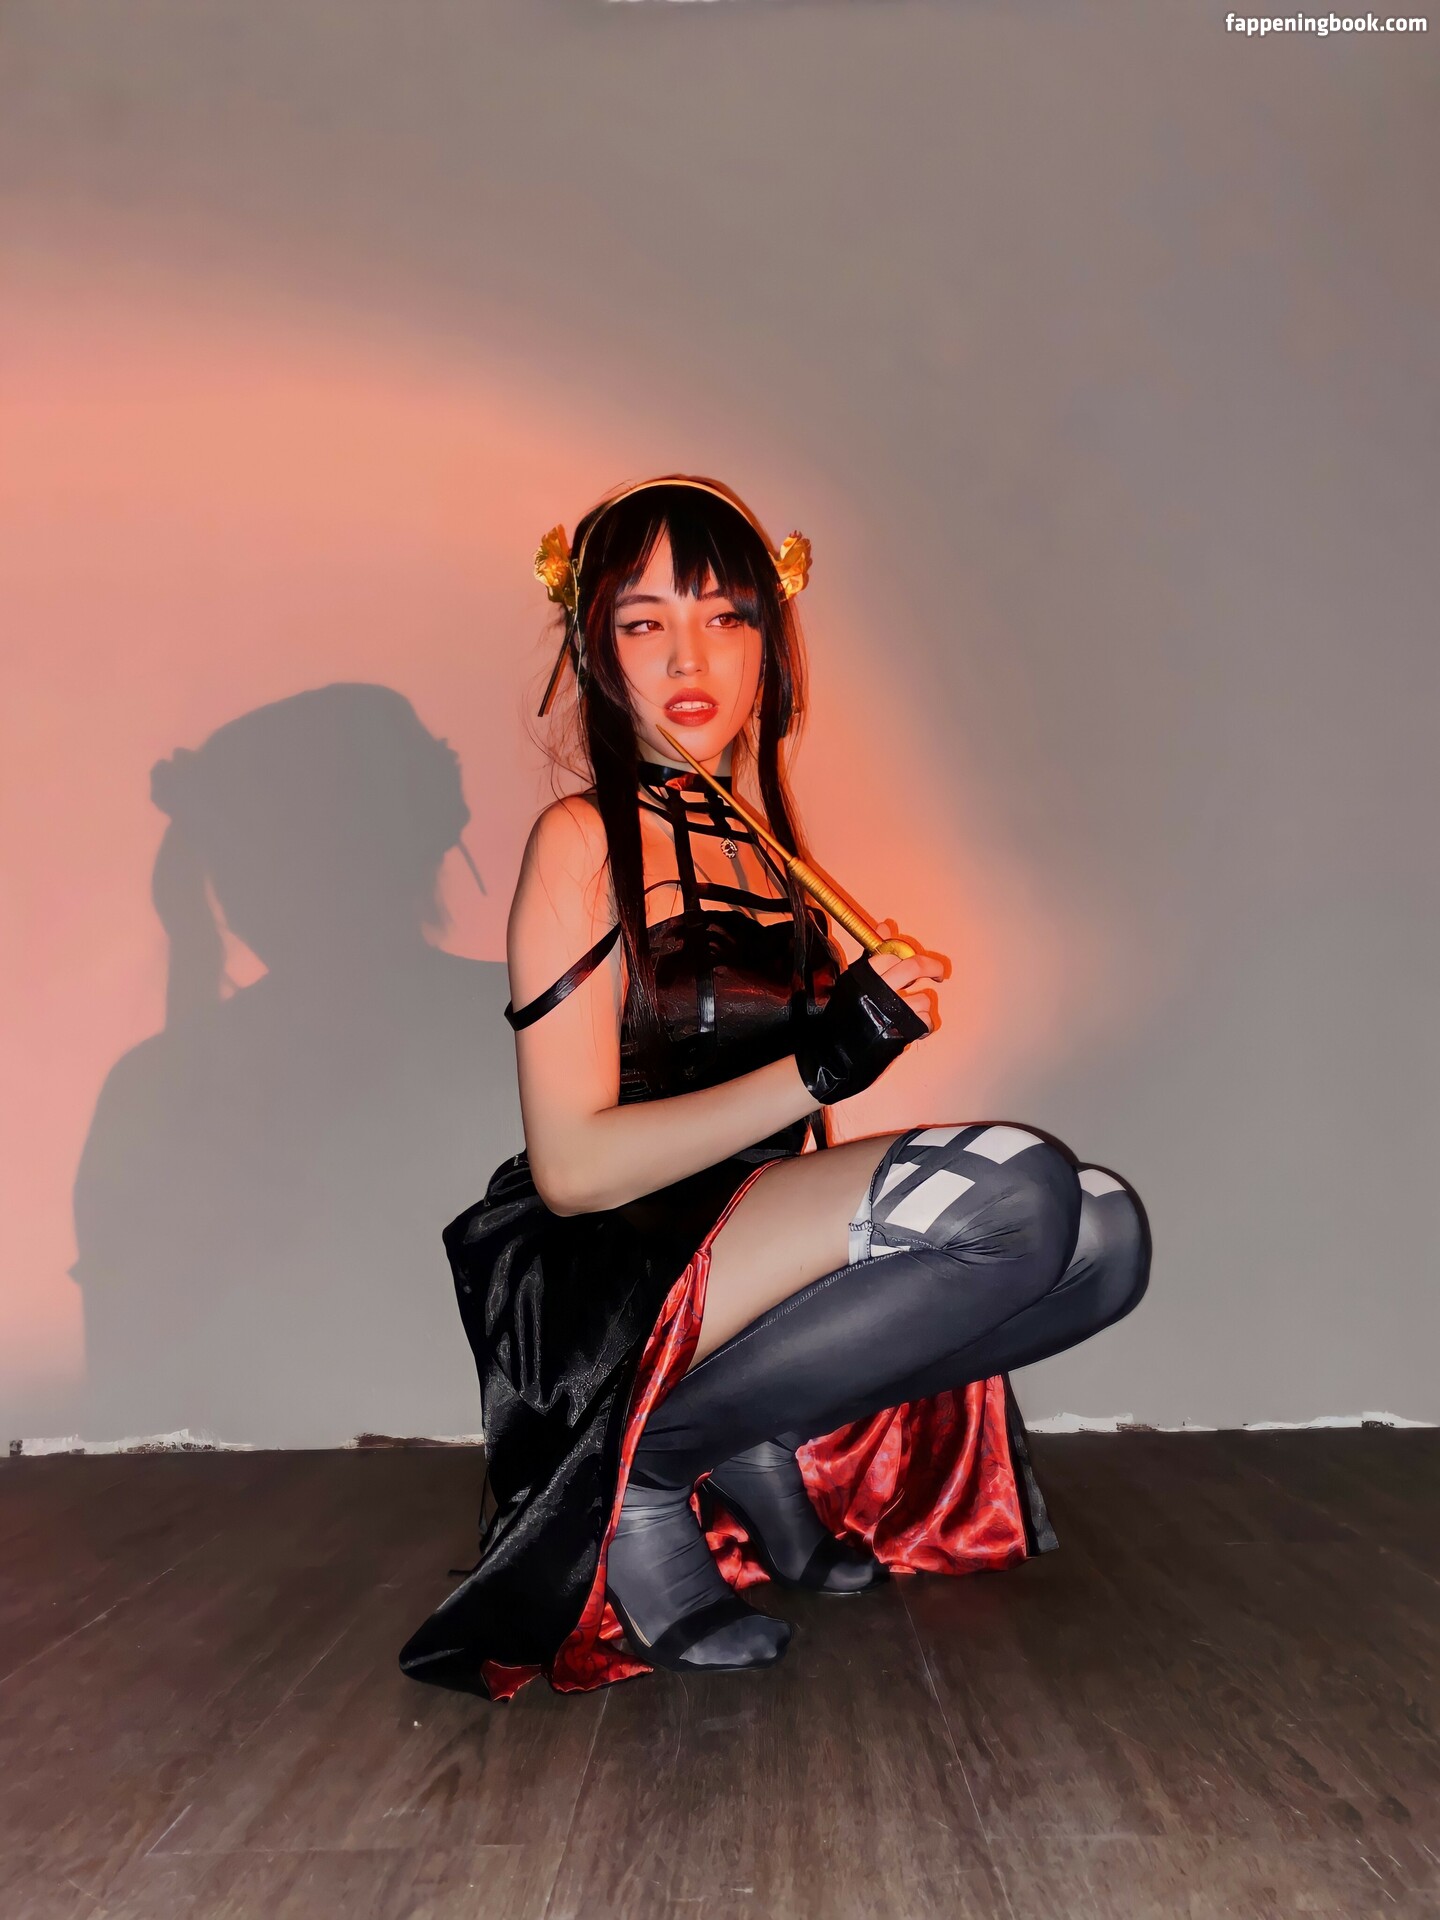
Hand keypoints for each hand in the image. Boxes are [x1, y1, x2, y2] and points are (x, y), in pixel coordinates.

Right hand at [794, 928, 938, 1105]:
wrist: (832, 1057)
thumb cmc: (842, 1020)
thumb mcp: (852, 983)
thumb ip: (872, 957)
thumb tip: (885, 925)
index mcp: (862, 976)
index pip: (892, 952)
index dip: (910, 953)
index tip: (919, 960)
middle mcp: (876, 990)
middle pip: (914, 966)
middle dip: (932, 967)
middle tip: (938, 973)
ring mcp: (888, 1012)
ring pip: (923, 998)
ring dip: (922, 1007)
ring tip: (910, 1015)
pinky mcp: (899, 1032)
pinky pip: (925, 1021)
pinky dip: (923, 1026)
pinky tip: (912, 1030)